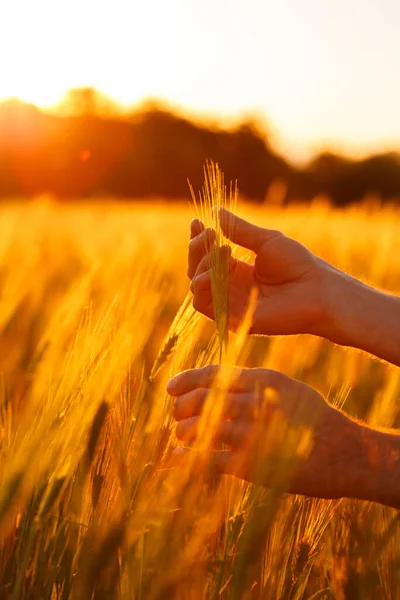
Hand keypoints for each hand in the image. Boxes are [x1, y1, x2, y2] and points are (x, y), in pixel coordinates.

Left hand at [168, 365, 358, 499]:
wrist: (346, 453)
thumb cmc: (314, 418)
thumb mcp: (288, 388)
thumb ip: (255, 384)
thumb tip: (220, 384)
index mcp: (263, 380)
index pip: (215, 375)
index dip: (187, 380)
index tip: (170, 388)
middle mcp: (255, 403)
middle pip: (203, 400)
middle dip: (182, 407)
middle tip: (176, 415)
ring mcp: (253, 434)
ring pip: (202, 428)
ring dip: (183, 432)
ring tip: (180, 435)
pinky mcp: (253, 465)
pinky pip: (209, 459)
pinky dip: (188, 458)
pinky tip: (178, 458)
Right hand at [188, 208, 338, 335]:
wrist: (317, 291)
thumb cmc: (298, 265)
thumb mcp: (265, 241)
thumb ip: (238, 230)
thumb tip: (215, 210)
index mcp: (238, 271)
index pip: (207, 257)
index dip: (198, 240)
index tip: (196, 221)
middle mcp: (231, 288)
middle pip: (197, 270)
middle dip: (197, 249)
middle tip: (209, 233)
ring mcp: (230, 303)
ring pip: (196, 285)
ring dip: (201, 265)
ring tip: (222, 250)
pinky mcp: (232, 318)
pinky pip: (202, 304)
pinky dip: (201, 285)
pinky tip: (213, 271)